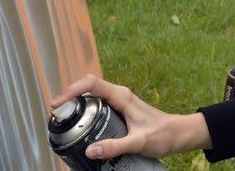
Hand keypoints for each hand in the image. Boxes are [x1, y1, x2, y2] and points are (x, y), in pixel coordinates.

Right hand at [50, 74, 211, 159]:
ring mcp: (119, 103)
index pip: (91, 83)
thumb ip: (115, 146)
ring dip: (76, 106)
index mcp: (122, 96)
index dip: (71, 90)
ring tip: (63, 121)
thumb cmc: (163, 134)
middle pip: (87, 89)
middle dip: (69, 98)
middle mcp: (119, 96)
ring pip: (92, 98)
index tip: (56, 104)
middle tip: (56, 116)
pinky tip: (81, 127)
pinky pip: (98, 108)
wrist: (178, 134)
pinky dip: (85, 114)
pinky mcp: (119, 112)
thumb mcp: (139, 142)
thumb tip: (90, 150)